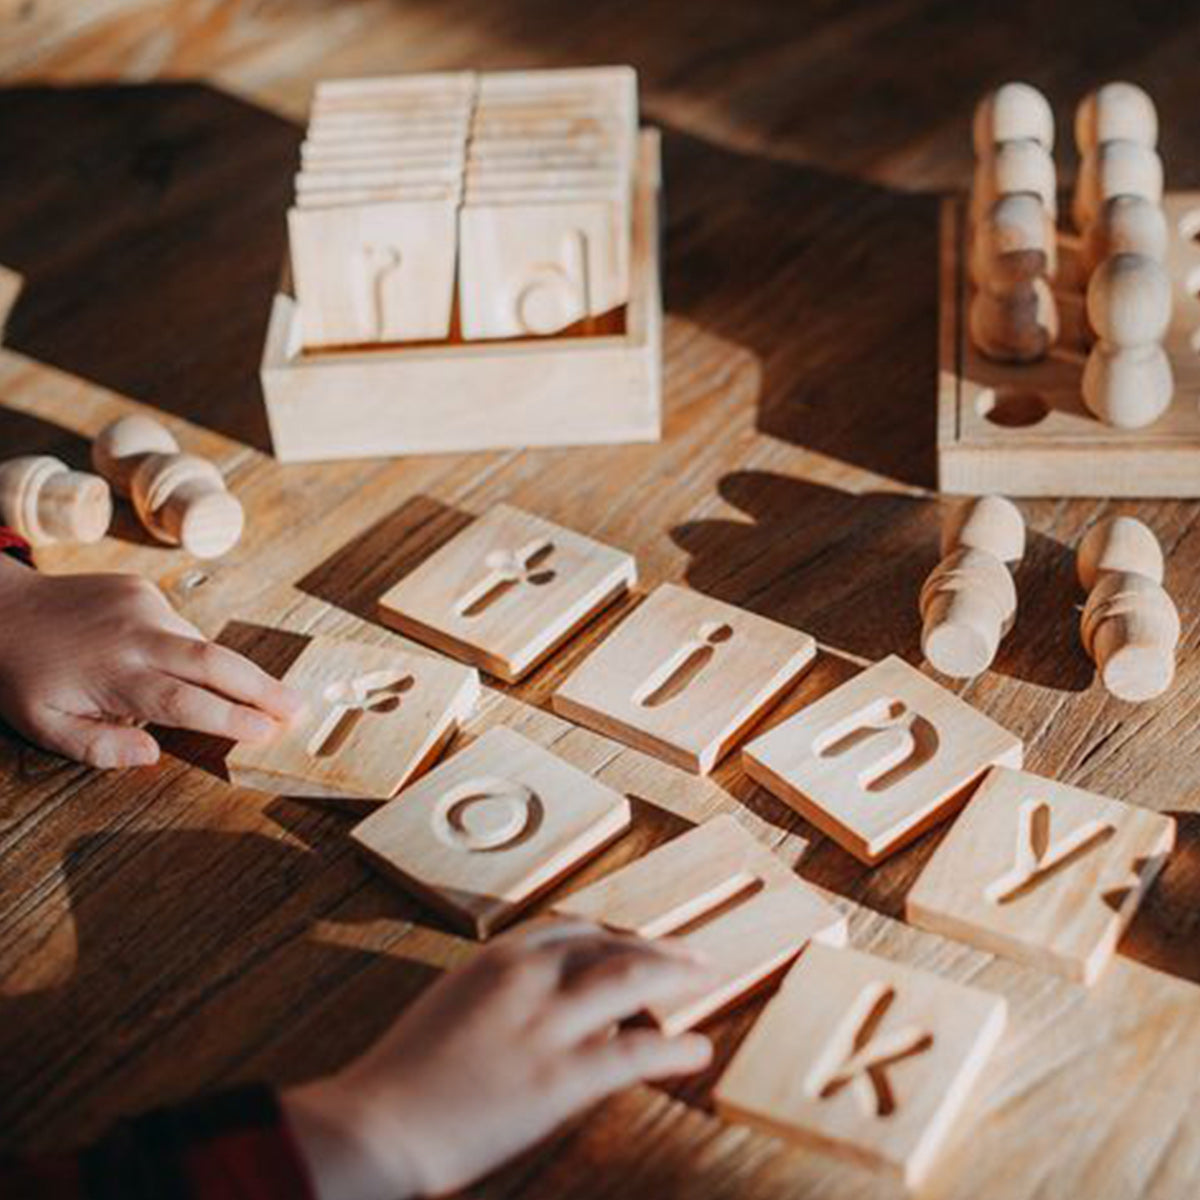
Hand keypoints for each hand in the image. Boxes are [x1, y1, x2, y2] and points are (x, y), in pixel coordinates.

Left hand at [0, 556, 303, 766]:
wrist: (0, 608)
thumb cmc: (23, 676)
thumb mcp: (44, 726)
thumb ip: (99, 747)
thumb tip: (153, 755)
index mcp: (114, 675)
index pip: (184, 700)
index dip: (230, 717)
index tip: (266, 730)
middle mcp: (136, 636)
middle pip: (214, 661)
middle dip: (261, 686)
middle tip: (298, 707)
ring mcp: (143, 606)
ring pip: (201, 644)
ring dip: (230, 673)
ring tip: (252, 697)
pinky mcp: (144, 589)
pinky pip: (182, 627)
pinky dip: (190, 651)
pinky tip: (173, 665)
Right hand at [283, 922, 713, 1199]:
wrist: (378, 1125)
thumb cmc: (404, 1076)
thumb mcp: (453, 1006)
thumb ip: (501, 992)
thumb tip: (545, 1000)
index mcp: (497, 958)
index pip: (574, 929)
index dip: (617, 935)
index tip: (641, 942)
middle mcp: (527, 976)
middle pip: (613, 944)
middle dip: (660, 947)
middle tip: (695, 955)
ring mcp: (547, 1023)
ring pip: (634, 979)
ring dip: (678, 976)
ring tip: (709, 980)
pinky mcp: (562, 1076)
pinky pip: (637, 1052)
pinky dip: (676, 1048)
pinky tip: (699, 1051)